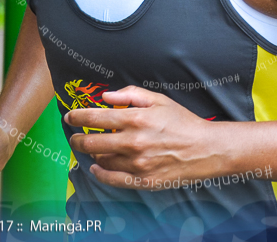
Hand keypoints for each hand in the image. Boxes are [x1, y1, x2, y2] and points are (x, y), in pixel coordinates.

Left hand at [66, 86, 221, 189]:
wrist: (206, 149)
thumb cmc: (183, 122)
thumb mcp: (159, 100)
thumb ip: (130, 95)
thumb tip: (106, 96)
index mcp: (135, 119)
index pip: (95, 118)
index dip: (77, 117)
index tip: (70, 117)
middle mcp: (133, 143)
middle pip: (92, 142)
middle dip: (78, 138)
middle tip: (76, 136)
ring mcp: (137, 164)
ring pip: (101, 160)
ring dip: (93, 153)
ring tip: (95, 148)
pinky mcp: (142, 181)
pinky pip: (112, 179)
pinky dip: (100, 173)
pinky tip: (97, 167)